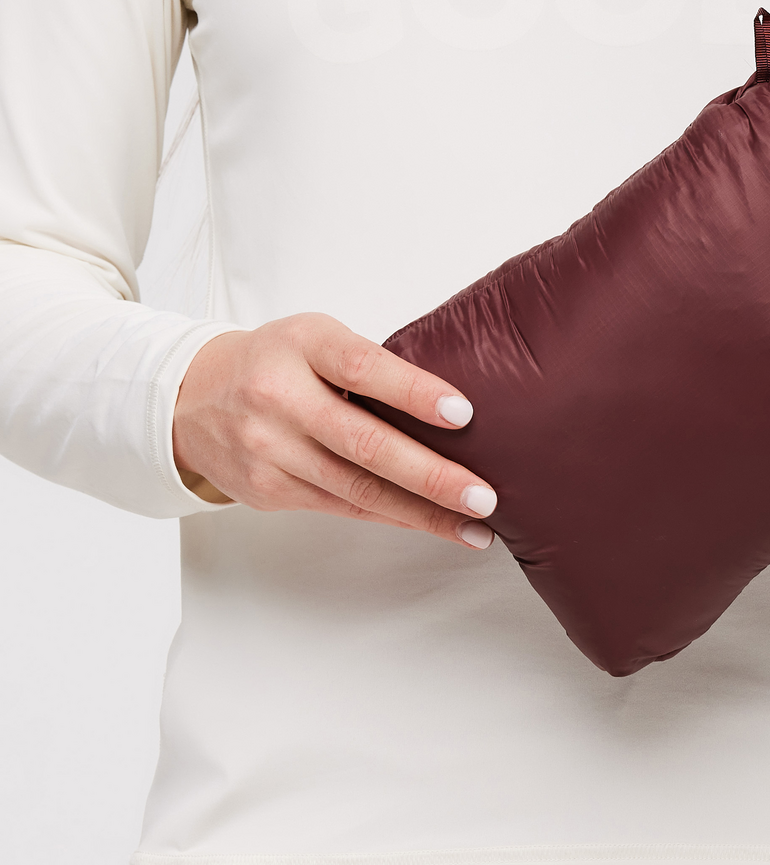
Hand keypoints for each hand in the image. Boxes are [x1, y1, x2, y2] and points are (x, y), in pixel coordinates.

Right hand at [172, 312, 496, 548]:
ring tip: (475, 526)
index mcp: (302, 346)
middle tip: (483, 495)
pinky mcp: (268, 490)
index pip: (363, 368)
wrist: (191, 398)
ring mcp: (270, 450)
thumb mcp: (316, 338)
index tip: (463, 412)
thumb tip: (452, 408)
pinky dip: (394, 518)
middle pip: (365, 444)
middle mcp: (280, 398)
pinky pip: (343, 507)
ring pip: (358, 490)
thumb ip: (370, 365)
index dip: (414, 392)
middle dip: (431, 475)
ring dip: (423, 513)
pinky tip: (434, 525)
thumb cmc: (277, 362)